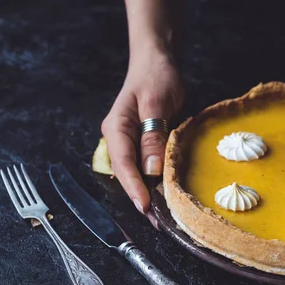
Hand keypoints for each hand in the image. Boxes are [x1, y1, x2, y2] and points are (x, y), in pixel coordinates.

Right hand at [101, 50, 183, 217]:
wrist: (158, 63)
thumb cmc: (156, 77)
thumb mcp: (156, 103)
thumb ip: (153, 136)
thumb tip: (152, 170)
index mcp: (117, 128)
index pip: (123, 164)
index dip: (134, 187)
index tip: (145, 206)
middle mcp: (120, 139)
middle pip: (128, 174)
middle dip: (142, 198)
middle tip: (158, 222)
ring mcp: (131, 143)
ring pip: (138, 173)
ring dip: (150, 193)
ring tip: (164, 216)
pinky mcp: (144, 144)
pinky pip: (148, 166)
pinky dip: (157, 181)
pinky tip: (168, 195)